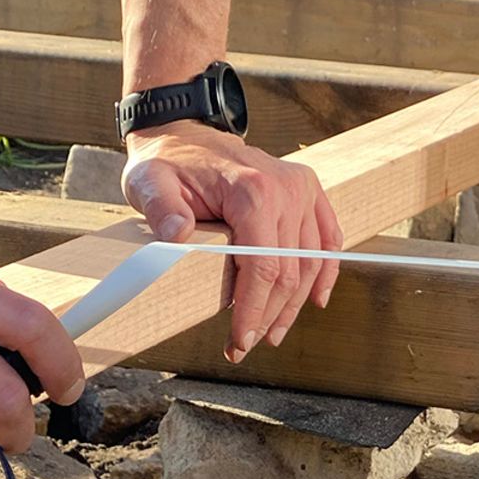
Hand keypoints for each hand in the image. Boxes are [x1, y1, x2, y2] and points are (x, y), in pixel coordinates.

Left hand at [121, 121, 341, 362]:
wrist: (184, 133)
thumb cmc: (167, 163)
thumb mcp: (150, 183)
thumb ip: (162, 209)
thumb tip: (177, 235)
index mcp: (252, 190)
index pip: (263, 266)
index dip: (254, 310)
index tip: (239, 342)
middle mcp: (286, 189)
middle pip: (289, 270)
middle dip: (270, 315)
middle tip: (246, 345)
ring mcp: (301, 188)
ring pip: (310, 261)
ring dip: (295, 303)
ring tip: (273, 332)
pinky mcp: (307, 189)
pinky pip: (327, 236)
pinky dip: (325, 271)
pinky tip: (316, 299)